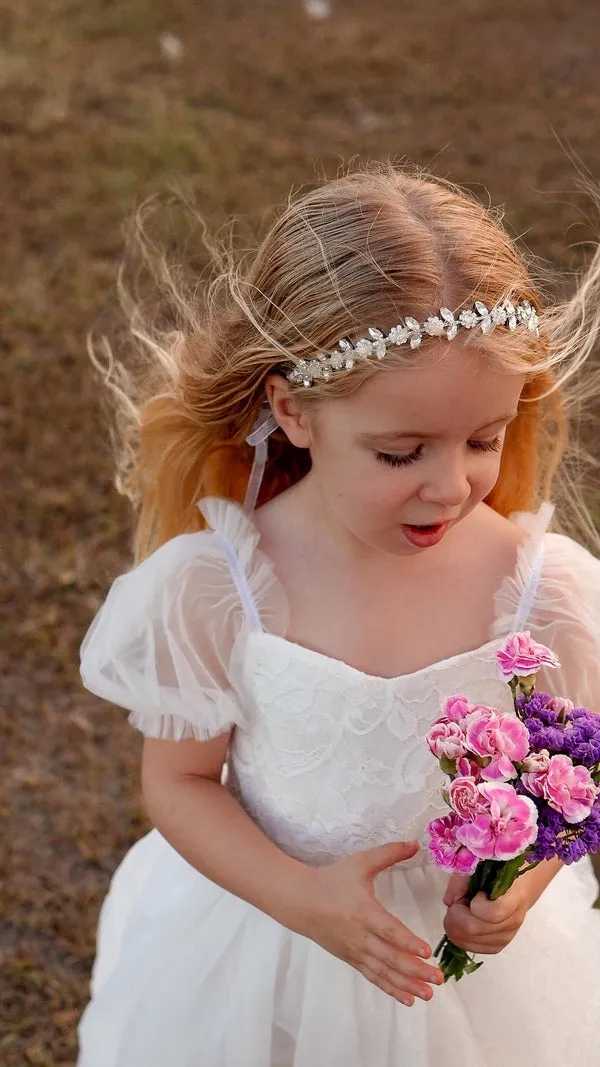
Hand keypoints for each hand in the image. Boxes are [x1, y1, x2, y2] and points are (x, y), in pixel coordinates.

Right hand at [299, 840, 443, 1006]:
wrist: (300, 901)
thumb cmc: (332, 880)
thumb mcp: (360, 862)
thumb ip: (389, 853)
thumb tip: (416, 844)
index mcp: (364, 912)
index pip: (388, 930)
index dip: (407, 941)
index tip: (426, 952)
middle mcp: (360, 936)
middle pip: (390, 957)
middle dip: (415, 970)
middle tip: (438, 978)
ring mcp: (355, 951)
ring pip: (384, 972)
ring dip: (407, 984)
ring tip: (428, 994)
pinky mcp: (352, 959)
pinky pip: (374, 977)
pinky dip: (391, 989)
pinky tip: (408, 999)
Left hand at [442, 872, 529, 954]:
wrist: (521, 883)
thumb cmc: (502, 868)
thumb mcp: (484, 863)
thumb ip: (464, 878)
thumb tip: (449, 901)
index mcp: (515, 897)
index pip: (494, 913)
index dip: (476, 905)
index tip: (475, 893)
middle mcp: (513, 920)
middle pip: (475, 929)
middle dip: (456, 915)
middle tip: (457, 902)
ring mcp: (507, 936)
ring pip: (471, 941)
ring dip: (455, 926)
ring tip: (460, 910)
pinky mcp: (499, 945)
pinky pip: (473, 948)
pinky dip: (460, 936)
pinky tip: (460, 922)